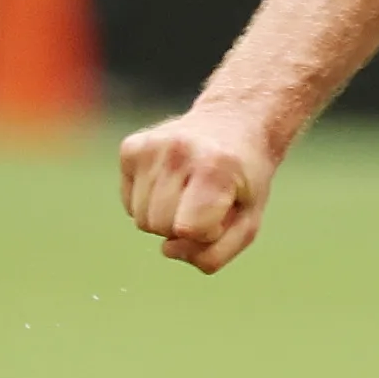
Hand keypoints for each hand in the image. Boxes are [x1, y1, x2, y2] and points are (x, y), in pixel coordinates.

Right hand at [119, 103, 285, 272]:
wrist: (234, 124)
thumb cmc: (243, 181)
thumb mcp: (249, 221)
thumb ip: (215, 253)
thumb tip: (168, 250)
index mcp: (214, 168)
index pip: (189, 230)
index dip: (208, 232)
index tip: (223, 210)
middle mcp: (178, 151)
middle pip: (158, 226)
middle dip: (183, 226)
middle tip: (206, 199)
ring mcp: (150, 146)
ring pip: (140, 219)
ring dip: (165, 215)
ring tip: (189, 189)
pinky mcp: (130, 147)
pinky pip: (129, 203)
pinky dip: (149, 202)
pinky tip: (172, 180)